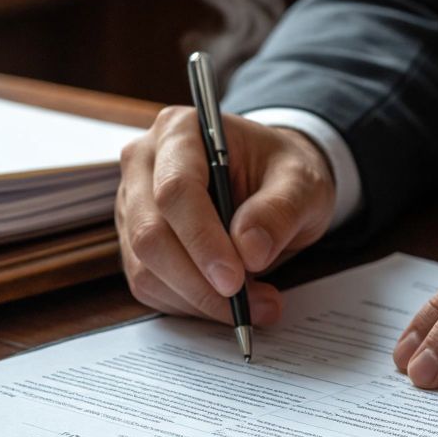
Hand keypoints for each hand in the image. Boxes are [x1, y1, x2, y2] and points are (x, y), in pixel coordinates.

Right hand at [116, 107, 335, 323]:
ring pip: (146, 268)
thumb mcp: (302, 182)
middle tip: (250, 305)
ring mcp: (135, 205)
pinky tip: (228, 302)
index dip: (202, 240)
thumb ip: (280, 210)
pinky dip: (190, 305)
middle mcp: (144, 164)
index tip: (235, 279)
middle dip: (200, 281)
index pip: (176, 190)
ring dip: (199, 300)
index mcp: (180, 131)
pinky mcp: (136, 243)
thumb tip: (249, 250)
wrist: (274, 182)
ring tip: (255, 305)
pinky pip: (151, 286)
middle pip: (151, 234)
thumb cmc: (283, 173)